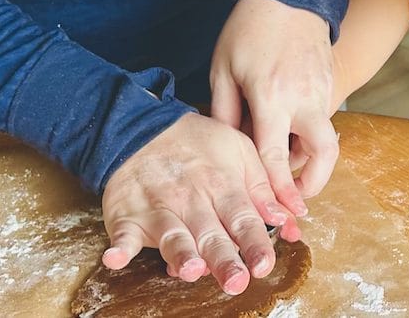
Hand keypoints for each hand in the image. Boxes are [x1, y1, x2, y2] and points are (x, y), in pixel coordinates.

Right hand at [100, 113, 299, 294]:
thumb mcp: (241, 153)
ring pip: (171, 234)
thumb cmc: (200, 144)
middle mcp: (191, 199)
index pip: (241, 216)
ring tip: (190, 269)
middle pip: (209, 233)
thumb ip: (266, 188)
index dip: (253, 241)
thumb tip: (292, 219)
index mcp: (222, 184)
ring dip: (179, 252)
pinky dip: (119, 246)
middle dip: (222, 257)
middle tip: (235, 280)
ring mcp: (158, 208)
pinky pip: (122, 233)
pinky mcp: (128, 215)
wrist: (146, 128)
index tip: (264, 263)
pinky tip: (116, 257)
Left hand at [210, 0, 339, 212]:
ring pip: (324, 137)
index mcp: (272, 97)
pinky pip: (323, 117)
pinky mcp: (330, 81)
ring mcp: (322, 89)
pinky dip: (309, 131)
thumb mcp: (223, 68)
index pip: (275, 156)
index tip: (278, 212)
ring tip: (280, 155)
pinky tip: (287, 126)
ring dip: (307, 155)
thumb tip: (227, 148)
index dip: (276, 189)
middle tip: (297, 198)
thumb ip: (224, 112)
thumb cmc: (248, 29)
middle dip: (314, 183)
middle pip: (323, 154)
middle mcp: (304, 98)